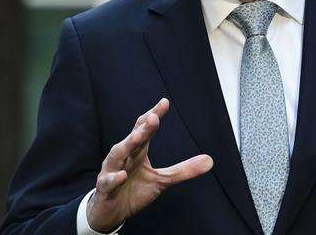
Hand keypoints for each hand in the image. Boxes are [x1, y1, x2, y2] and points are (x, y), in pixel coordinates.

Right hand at [87, 98, 213, 231]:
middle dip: (144, 128)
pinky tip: (122, 175)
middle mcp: (124, 156)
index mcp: (138, 152)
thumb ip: (184, 170)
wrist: (111, 212)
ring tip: (137, 137)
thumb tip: (210, 161)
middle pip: (133, 138)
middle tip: (154, 117)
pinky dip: (114, 178)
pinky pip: (108, 181)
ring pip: (117, 154)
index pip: (145, 128)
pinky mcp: (105, 188)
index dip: (154, 115)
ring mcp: (112, 171)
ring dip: (127, 145)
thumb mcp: (162, 180)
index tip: (165, 102)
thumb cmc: (134, 191)